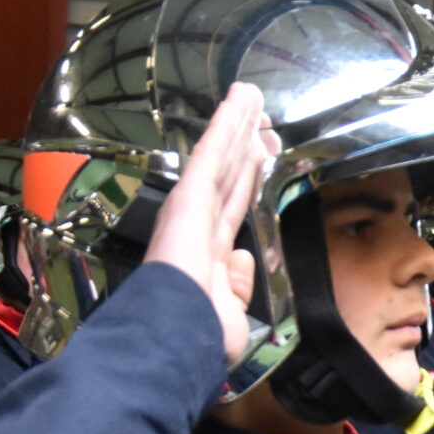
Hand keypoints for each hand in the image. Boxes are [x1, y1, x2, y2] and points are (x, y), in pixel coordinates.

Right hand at [142, 81, 276, 367]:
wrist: (173, 340)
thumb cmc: (198, 338)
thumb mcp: (229, 313)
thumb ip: (237, 283)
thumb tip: (241, 255)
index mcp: (208, 254)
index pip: (234, 205)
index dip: (248, 178)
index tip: (261, 153)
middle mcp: (199, 226)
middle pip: (229, 174)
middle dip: (244, 142)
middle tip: (259, 112)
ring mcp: (193, 210)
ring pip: (221, 156)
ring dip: (237, 124)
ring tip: (252, 94)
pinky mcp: (189, 199)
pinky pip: (210, 154)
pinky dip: (225, 126)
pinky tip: (239, 101)